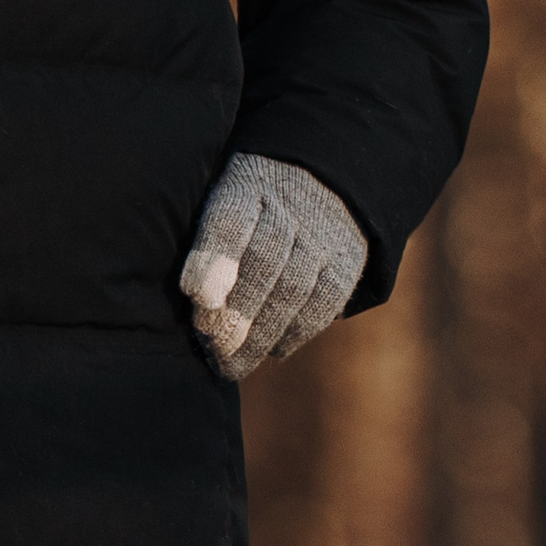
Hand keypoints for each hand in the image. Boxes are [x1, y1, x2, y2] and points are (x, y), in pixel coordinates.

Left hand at [181, 153, 368, 382]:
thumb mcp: (224, 199)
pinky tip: (274, 350)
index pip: (232, 217)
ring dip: (262, 333)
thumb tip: (201, 305)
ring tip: (235, 364)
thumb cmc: (253, 206)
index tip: (197, 296)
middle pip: (264, 260)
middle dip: (236, 312)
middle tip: (214, 349)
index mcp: (250, 181)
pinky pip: (323, 303)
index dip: (215, 257)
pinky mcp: (348, 260)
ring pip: (294, 288)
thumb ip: (210, 243)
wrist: (323, 182)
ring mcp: (325, 232)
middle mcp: (292, 203)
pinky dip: (296, 332)